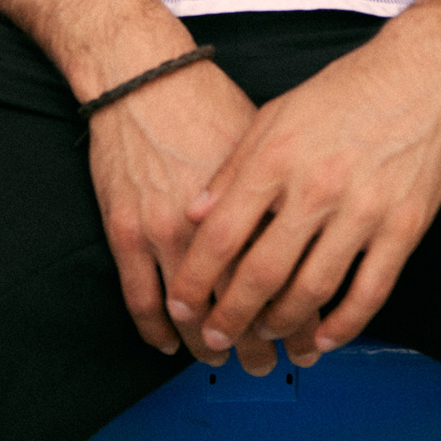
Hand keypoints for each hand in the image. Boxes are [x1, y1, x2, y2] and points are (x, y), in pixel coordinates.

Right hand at [88, 59, 278, 373]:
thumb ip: (286, 194)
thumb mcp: (266, 142)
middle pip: (242, 304)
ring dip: (209, 345)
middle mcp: (214, 222)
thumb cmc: (207, 101)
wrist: (143, 78)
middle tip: (269, 363)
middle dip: (259, 342)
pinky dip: (156, 331)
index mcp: (257, 201)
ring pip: (192, 313)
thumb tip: (314, 232)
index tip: (307, 339)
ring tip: (223, 360)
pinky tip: (169, 344)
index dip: (298, 317)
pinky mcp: (126, 231)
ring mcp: (164, 231)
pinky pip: (140, 300)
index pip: (285, 278)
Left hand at [164, 24, 440, 363]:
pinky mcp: (404, 226)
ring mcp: (363, 209)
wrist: (423, 74)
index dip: (196, 279)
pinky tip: (325, 338)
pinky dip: (344, 325)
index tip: (182, 304)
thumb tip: (195, 213)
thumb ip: (234, 167)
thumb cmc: (347, 91)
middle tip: (217, 338)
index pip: (222, 234)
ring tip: (268, 335)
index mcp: (278, 157)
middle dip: (232, 316)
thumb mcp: (277, 115)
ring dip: (284, 325)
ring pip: (312, 290)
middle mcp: (317, 186)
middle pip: (262, 273)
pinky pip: (370, 291)